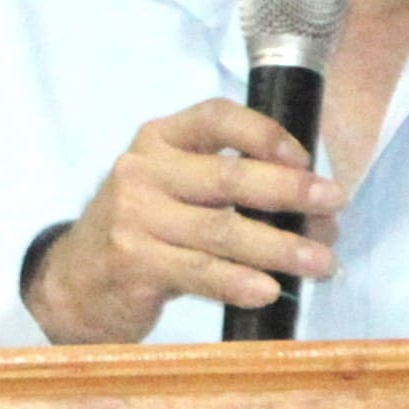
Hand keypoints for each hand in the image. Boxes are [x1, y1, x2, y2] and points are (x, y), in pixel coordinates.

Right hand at [24, 99, 341, 343]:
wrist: (74, 283)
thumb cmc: (144, 232)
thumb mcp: (173, 191)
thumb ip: (230, 189)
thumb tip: (317, 213)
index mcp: (160, 140)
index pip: (216, 116)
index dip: (265, 133)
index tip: (304, 157)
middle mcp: (143, 171)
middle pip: (228, 177)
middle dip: (290, 191)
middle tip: (334, 205)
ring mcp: (134, 218)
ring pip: (221, 231)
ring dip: (280, 248)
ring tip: (322, 263)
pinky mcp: (132, 264)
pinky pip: (199, 272)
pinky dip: (239, 282)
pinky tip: (271, 291)